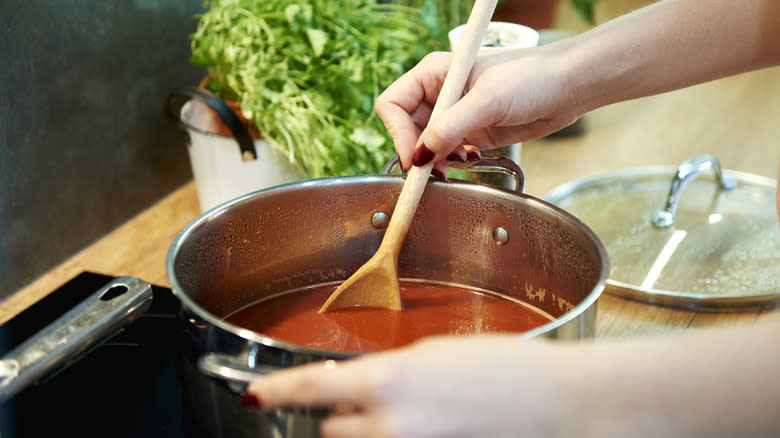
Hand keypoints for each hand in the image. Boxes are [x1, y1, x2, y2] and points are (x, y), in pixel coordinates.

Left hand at [244, 335, 576, 437]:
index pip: (309, 388)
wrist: (559, 404)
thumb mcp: (436, 354)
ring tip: (412, 417)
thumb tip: (358, 384)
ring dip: (367, 435)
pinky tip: (426, 427)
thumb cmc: (508, 368)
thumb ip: (388, 373)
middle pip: (331, 430)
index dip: (274, 392)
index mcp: (389, 381)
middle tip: (375, 401)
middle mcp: (390, 427)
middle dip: (343, 416)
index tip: (254, 396)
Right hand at [374, 47, 584, 172]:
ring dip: (434, 160)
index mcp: (434, 74)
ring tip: (454, 165)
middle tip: (433, 170)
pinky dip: (451, 162)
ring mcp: (455, 115)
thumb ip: (450, 128)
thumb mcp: (487, 101)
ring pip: (425, 145)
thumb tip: (419, 155)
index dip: (398, 133)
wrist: (568, 87)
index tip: (414, 157)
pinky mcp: (471, 133)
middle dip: (417, 152)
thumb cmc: (532, 77)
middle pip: (405, 129)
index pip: (393, 105)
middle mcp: (439, 94)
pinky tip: (469, 160)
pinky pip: (446, 153)